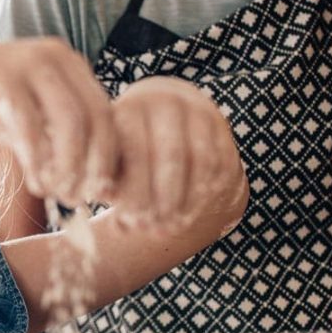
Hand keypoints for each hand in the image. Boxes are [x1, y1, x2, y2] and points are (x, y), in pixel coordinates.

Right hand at [0, 37, 117, 206]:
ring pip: (70, 123)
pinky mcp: (2, 78)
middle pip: (96, 118)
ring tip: (57, 194)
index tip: (99, 191)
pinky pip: (31, 126)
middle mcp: (56, 56)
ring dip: (69, 166)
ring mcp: (30, 63)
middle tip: (82, 199)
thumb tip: (94, 183)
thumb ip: (59, 141)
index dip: (109, 156)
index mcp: (69, 63)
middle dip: (94, 165)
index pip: (106, 112)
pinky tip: (34, 184)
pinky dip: (37, 161)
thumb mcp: (29, 120)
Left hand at [108, 76, 247, 228]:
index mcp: (130, 109)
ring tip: (174, 227)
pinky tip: (192, 213)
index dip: (134, 192)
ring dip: (189, 200)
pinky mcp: (219, 123)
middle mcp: (165, 101)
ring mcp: (197, 109)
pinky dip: (208, 192)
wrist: (162, 121)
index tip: (128, 223)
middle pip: (171, 155)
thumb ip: (110, 189)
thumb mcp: (109, 167)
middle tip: (155, 231)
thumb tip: (120, 225)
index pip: (136, 152)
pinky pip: (221, 162)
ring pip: (201, 161)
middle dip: (163, 200)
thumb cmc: (125, 155)